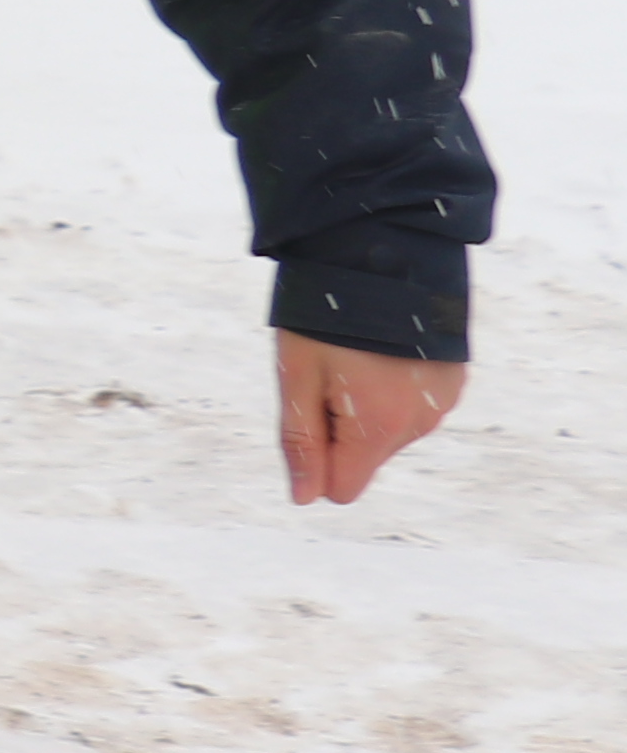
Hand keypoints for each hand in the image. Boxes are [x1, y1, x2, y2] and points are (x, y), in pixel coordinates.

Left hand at [274, 334, 466, 505]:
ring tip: (357, 353)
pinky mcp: (454, 383)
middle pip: (364, 459)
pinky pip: (412, 408)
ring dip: (365, 407)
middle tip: (329, 371)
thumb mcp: (297, 377)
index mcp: (379, 427)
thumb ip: (302, 443)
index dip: (316, 459)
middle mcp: (420, 424)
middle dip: (339, 427)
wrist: (386, 254)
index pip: (343, 487)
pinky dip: (392, 390)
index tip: (308, 410)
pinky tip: (384, 350)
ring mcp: (443, 403)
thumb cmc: (327, 317)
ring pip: (388, 434)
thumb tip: (306, 498)